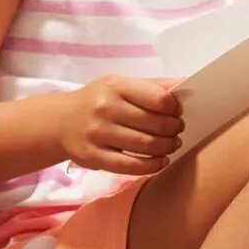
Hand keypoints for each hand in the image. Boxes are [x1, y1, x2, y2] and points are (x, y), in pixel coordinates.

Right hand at [59, 75, 184, 175]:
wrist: (61, 122)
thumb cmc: (98, 101)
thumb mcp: (120, 84)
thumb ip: (153, 85)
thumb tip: (187, 83)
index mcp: (115, 86)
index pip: (159, 99)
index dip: (175, 108)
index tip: (177, 112)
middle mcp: (105, 109)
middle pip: (155, 124)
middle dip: (174, 129)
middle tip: (178, 130)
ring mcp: (98, 134)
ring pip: (146, 145)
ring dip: (167, 147)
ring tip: (171, 144)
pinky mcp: (94, 157)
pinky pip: (131, 166)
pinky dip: (153, 165)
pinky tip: (161, 161)